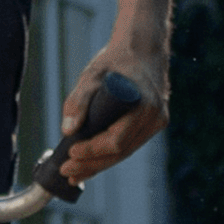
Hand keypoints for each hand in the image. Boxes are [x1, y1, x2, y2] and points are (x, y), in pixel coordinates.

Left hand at [54, 43, 169, 185]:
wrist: (142, 49)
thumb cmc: (116, 61)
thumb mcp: (92, 75)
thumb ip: (78, 102)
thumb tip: (67, 131)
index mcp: (144, 105)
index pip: (116, 140)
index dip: (92, 150)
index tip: (70, 153)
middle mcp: (155, 117)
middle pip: (121, 152)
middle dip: (92, 164)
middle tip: (67, 172)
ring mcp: (157, 122)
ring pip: (125, 151)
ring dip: (99, 164)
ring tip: (75, 174)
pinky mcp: (153, 124)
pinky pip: (130, 144)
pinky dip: (110, 155)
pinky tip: (91, 163)